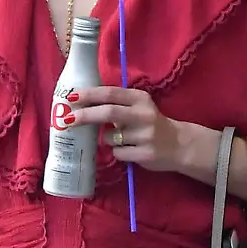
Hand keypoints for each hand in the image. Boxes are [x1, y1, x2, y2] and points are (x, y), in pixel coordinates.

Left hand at [69, 86, 186, 173]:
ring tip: (121, 140)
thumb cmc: (151, 124)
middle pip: (108, 112)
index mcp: (140, 98)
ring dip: (107, 140)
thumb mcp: (138, 107)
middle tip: (67, 120)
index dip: (89, 95)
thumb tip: (82, 106)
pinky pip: (118, 153)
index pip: (110, 93)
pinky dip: (118, 152)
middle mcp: (143, 115)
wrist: (179, 145)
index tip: (70, 98)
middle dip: (85, 116)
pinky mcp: (145, 154)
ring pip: (110, 138)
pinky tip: (130, 151)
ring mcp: (145, 135)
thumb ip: (117, 104)